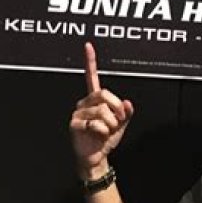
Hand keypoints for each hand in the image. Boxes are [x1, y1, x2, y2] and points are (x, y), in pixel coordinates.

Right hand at [70, 42, 133, 180]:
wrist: (97, 157)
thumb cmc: (106, 139)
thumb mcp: (122, 124)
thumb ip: (126, 112)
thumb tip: (127, 103)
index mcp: (96, 99)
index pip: (92, 77)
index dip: (90, 61)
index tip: (88, 45)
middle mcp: (85, 103)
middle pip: (104, 93)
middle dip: (117, 108)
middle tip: (118, 121)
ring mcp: (78, 112)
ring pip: (103, 110)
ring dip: (111, 124)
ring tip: (106, 131)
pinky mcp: (75, 124)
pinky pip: (96, 123)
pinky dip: (102, 131)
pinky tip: (97, 136)